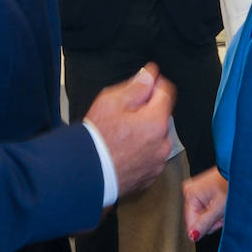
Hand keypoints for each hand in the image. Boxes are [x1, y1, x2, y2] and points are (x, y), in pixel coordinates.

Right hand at [85, 64, 174, 196]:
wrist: (84, 173)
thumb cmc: (96, 140)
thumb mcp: (111, 102)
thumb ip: (136, 87)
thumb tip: (150, 75)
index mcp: (156, 122)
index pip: (167, 92)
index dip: (155, 84)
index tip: (145, 84)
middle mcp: (162, 144)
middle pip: (161, 117)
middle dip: (147, 112)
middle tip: (123, 115)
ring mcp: (157, 163)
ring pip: (156, 138)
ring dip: (145, 133)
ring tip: (121, 136)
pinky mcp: (150, 176)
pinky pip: (150, 157)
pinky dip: (141, 152)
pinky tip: (123, 150)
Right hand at [182, 168, 227, 239]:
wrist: (240, 171)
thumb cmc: (231, 184)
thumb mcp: (218, 208)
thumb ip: (204, 223)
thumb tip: (193, 236)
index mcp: (190, 194)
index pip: (190, 224)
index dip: (205, 227)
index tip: (216, 220)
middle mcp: (189, 191)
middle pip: (197, 220)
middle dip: (212, 220)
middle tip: (222, 212)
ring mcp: (195, 190)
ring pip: (203, 215)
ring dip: (215, 215)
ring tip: (224, 206)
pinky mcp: (201, 191)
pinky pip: (206, 207)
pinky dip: (215, 209)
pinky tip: (221, 203)